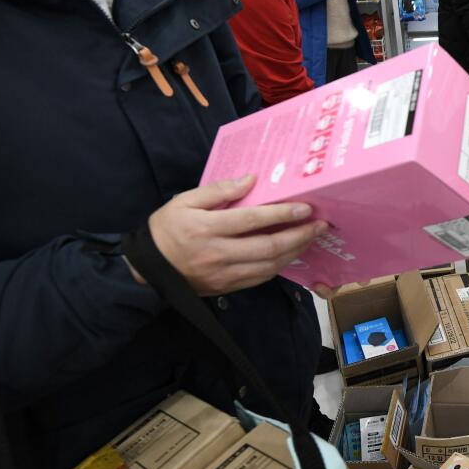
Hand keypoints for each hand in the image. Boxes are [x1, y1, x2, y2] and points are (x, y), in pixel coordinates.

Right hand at [147, 176, 328, 296]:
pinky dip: (279, 266)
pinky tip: (291, 254)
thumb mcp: (185, 201)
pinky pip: (260, 278)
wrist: (148, 267)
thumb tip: (251, 180)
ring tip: (311, 238)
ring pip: (268, 266)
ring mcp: (223, 274)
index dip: (281, 213)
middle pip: (267, 247)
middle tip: (320, 225)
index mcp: (206, 228)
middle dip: (298, 235)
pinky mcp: (226, 288)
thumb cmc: (166, 228)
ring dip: (294, 252)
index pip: (252, 220)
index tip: (305, 207)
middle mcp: (218, 254)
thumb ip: (218, 191)